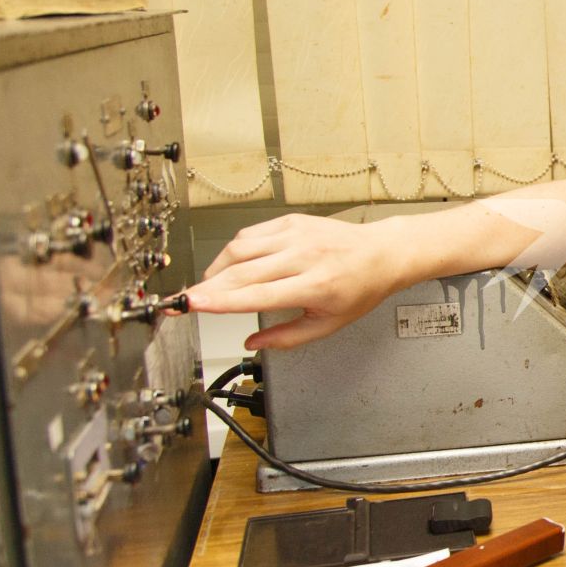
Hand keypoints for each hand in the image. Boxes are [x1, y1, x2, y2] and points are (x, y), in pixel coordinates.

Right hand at [185, 213, 412, 349]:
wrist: (381, 253)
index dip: (219, 301)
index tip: (192, 305)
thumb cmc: (359, 289)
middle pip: (241, 272)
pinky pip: (250, 234)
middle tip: (184, 300)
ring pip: (240, 249)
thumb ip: (287, 338)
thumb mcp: (329, 324)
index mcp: (315, 286)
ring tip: (211, 286)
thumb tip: (253, 345)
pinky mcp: (291, 221)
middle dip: (206, 288)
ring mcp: (297, 235)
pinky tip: (233, 264)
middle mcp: (304, 256)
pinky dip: (234, 251)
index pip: (256, 295)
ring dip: (217, 269)